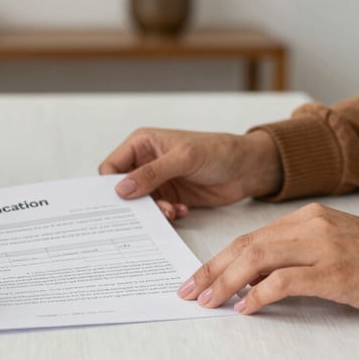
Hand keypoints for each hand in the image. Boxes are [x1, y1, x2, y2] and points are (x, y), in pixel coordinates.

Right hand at [99, 128, 281, 218]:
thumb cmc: (217, 151)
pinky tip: (182, 211)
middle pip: (123, 188)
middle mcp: (146, 162)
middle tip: (144, 213)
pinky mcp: (171, 196)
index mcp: (141, 144)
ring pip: (140, 203)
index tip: (120, 201)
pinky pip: (157, 211)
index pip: (111, 166)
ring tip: (171, 211)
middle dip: (132, 202)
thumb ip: (151, 173)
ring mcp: (158, 181)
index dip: (110, 184)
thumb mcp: (183, 159)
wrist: (248, 168)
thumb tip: (121, 189)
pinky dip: (167, 215)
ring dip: (153, 211)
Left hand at [178, 202, 358, 318]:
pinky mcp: (335, 272)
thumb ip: (294, 254)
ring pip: (257, 259)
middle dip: (211, 270)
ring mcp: (322, 247)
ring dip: (226, 282)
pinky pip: (284, 282)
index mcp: (307, 217)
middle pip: (245, 246)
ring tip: (209, 301)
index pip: (250, 237)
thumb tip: (252, 278)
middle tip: (190, 291)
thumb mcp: (332, 245)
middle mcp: (310, 226)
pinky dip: (259, 295)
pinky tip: (246, 309)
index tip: (198, 277)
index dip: (219, 258)